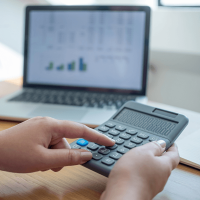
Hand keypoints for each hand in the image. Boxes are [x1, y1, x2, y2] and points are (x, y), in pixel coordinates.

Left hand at [0, 117, 114, 172]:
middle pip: (67, 140)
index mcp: (52, 125)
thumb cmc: (14, 153)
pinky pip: (50, 143)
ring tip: (40, 162)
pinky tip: (37, 158)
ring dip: (54, 156)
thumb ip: (68, 158)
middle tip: (51, 165)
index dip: (97, 137)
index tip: (109, 142)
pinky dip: (48, 153)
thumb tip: (87, 155)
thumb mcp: (44, 160)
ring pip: (58, 144)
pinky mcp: (37, 132)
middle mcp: (49, 123)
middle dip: (63, 155)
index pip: (81, 129)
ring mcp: (42, 127)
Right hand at [101, 141, 178, 199]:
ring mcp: (150, 185)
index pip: (174, 155)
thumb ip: (153, 146)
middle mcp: (160, 178)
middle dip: (156, 154)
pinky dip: (137, 170)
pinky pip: (141, 176)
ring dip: (144, 162)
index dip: (172, 147)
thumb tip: (161, 144)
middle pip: (162, 163)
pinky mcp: (140, 189)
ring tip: (136, 155)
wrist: (121, 196)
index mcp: (164, 167)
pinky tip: (128, 167)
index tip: (169, 142)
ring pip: (150, 170)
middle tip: (150, 145)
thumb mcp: (143, 152)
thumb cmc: (132, 175)